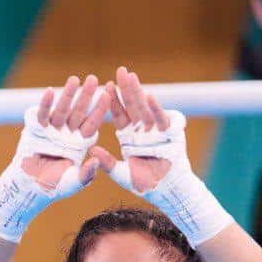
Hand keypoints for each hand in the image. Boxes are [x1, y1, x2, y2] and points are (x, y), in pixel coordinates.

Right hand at [0, 74, 110, 241]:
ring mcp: (53, 130)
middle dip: (86, 95)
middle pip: (79, 111)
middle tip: (94, 79)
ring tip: (74, 79)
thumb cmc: (54, 186)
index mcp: (80, 143)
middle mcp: (68, 134)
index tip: (108, 94)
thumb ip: (85, 174)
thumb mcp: (73, 182)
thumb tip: (95, 161)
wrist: (30, 187)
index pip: (92, 123)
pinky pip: (42, 115)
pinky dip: (45, 104)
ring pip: (62, 110)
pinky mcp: (37, 129)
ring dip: (67, 95)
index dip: (99, 109)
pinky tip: (50, 91)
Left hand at [92, 67, 175, 192]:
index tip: (105, 85)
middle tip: (120, 70)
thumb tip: (92, 150)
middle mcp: (141, 130)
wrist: (167, 190)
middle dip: (126, 89)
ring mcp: (155, 131)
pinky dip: (155, 109)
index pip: (120, 115)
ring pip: (145, 109)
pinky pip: (161, 119)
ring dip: (139, 93)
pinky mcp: (169, 134)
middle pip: (132, 106)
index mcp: (128, 136)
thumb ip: (107, 163)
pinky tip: (148, 96)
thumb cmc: (145, 184)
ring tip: (132, 76)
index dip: (113, 101)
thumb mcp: (122, 174)